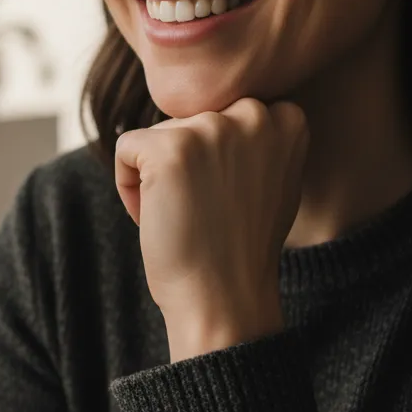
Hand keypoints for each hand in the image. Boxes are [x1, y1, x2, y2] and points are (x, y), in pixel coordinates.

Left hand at [114, 98, 308, 359]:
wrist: (224, 300)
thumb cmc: (240, 246)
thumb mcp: (270, 178)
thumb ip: (251, 138)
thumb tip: (217, 112)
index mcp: (286, 118)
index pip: (221, 113)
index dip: (214, 160)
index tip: (229, 199)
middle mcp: (253, 114)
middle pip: (186, 122)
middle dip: (184, 166)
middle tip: (205, 213)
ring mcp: (209, 129)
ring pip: (156, 136)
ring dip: (156, 177)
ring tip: (186, 218)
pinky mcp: (166, 148)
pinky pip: (124, 148)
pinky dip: (128, 185)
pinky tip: (156, 217)